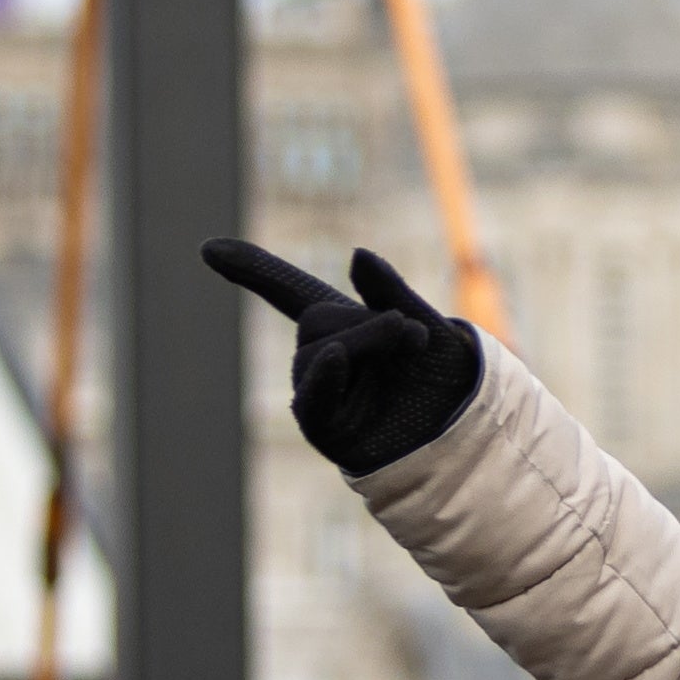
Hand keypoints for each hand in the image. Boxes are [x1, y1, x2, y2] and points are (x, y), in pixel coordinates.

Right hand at [202, 243, 486, 474]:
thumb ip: (391, 291)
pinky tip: (336, 359)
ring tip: (408, 352)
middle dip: (365, 321)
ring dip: (364, 344)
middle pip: (315, 321)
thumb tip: (356, 254)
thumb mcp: (429, 325)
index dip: (252, 269)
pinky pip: (311, 400)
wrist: (471, 431)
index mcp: (347, 324)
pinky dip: (321, 375)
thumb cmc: (450, 377)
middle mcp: (327, 357)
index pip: (289, 291)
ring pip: (318, 352)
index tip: (208, 248)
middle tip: (412, 334)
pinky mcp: (327, 428)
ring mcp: (322, 393)